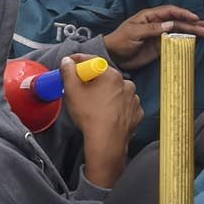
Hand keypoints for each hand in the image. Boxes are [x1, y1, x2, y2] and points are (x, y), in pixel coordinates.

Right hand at [62, 53, 140, 187]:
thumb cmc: (90, 115)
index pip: (93, 61)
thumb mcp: (72, 90)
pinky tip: (106, 114)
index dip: (79, 61)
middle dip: (92, 80)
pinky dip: (115, 106)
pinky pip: (123, 105)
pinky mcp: (136, 113)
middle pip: (105, 77)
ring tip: (94, 106)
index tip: (70, 65)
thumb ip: (68, 71)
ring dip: (105, 94)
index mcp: (111, 75)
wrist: (106, 141)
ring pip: (115, 91)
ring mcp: (133, 99)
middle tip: (80, 89)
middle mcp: (126, 84)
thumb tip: (67, 61)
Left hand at [101, 5, 203, 69]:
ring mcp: (160, 35)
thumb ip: (152, 28)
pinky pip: (176, 43)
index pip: (170, 12)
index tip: (195, 18)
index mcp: (150, 16)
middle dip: (193, 24)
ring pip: (180, 32)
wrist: (114, 56)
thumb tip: (171, 24)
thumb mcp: (134, 32)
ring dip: (193, 32)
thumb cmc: (120, 40)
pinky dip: (186, 42)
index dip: (183, 14)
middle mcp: (157, 24)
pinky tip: (196, 41)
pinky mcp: (160, 47)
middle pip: (179, 22)